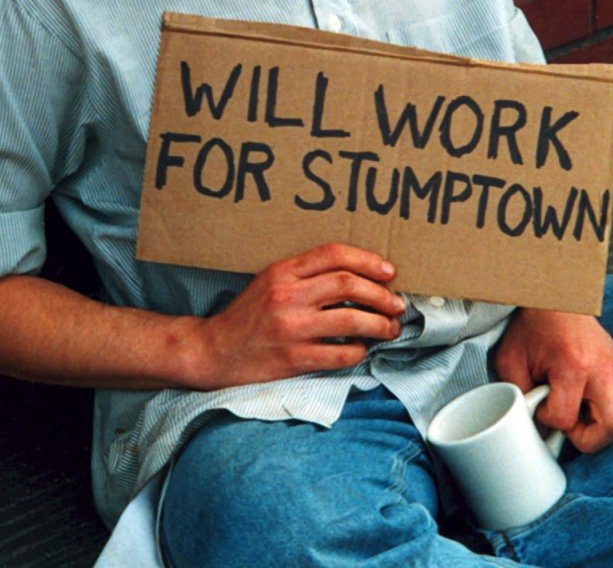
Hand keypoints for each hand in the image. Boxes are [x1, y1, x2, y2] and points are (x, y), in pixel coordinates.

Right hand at [191, 243, 404, 388]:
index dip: (367, 260)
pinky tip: (363, 349)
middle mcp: (288, 296)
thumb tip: (356, 275)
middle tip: (397, 304)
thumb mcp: (271, 280)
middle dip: (382, 294)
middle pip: (348, 284)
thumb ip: (306, 273)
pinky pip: (339, 353)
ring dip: (379, 324)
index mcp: (284, 272)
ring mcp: (291, 328)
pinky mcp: (293, 359)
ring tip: (390, 328)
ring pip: (351, 319)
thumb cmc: (248, 315)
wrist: (215, 350)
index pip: (334, 254)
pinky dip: (359, 351)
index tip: (389, 271)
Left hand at [493, 307, 612, 453]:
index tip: (538, 404)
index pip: (565, 418)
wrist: (554, 294)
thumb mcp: (511, 359)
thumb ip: (519, 395)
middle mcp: (601, 368)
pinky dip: (594, 404)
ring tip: (567, 404)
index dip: (548, 420)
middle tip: (567, 426)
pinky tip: (574, 391)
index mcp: (573, 365)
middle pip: (612, 427)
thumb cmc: (532, 325)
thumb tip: (534, 425)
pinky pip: (612, 397)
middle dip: (589, 439)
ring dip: (591, 421)